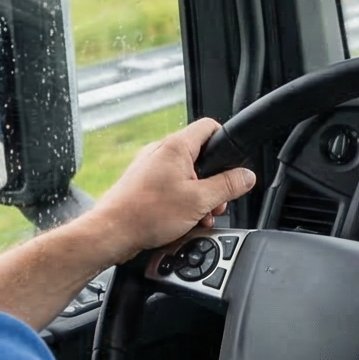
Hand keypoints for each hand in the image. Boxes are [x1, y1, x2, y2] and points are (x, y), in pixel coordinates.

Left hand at [93, 118, 256, 262]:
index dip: (226, 141)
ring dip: (199, 196)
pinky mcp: (143, 184)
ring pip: (186, 175)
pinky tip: (183, 221)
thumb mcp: (200, 201)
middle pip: (201, 156)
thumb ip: (228, 186)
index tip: (234, 162)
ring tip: (199, 216)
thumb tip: (246, 176)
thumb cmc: (146, 213)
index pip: (209, 127)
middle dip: (213, 182)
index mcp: (175, 147)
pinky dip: (181, 201)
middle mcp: (160, 152)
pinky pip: (171, 187)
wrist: (111, 232)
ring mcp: (149, 167)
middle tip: (215, 202)